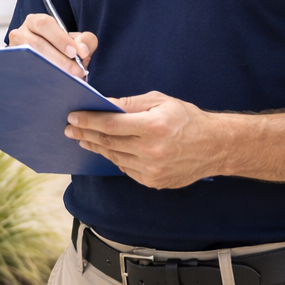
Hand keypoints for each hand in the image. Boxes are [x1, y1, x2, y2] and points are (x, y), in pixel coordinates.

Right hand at [8, 13, 96, 78]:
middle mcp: (20, 33)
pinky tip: (55, 85)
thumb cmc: (63, 50)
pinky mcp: (13, 67)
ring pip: (29, 59)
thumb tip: (82, 49)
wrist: (51, 65)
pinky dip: (40, 79)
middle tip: (76, 71)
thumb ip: (86, 40)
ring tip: (69, 79)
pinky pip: (25, 73)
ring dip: (51, 70)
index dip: (60, 38)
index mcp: (35, 22)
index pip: (45, 24)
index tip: (75, 52)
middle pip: (35, 44)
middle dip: (58, 58)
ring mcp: (14, 51)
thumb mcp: (77, 41)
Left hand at [65, 91, 228, 188]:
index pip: (111, 124)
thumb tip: (105, 104)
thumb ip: (131, 103)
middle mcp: (151, 151)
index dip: (89, 120)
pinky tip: (107, 150)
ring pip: (114, 157)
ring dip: (96, 147)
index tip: (73, 117)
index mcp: (153, 127)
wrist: (215, 146)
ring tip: (83, 138)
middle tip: (69, 128)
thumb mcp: (161, 101)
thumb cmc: (187, 119)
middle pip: (108, 142)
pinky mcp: (154, 182)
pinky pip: (126, 169)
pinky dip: (115, 158)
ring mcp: (152, 170)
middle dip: (86, 133)